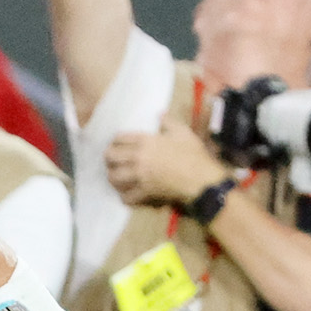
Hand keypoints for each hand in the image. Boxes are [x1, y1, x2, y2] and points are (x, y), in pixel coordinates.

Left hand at [104, 123, 231, 208]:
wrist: (201, 179)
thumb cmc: (193, 154)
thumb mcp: (183, 132)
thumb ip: (168, 122)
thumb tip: (160, 114)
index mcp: (145, 141)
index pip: (119, 138)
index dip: (115, 141)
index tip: (116, 144)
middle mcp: (138, 157)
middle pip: (110, 156)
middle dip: (108, 158)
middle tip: (112, 161)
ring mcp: (140, 176)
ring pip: (113, 178)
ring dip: (113, 177)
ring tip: (117, 177)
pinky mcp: (145, 192)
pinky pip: (126, 197)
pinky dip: (125, 197)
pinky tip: (127, 194)